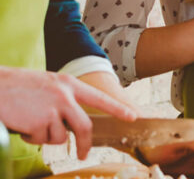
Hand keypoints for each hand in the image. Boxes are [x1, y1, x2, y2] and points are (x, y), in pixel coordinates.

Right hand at [0, 67, 136, 159]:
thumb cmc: (18, 86)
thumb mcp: (47, 85)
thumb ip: (63, 99)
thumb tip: (73, 122)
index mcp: (68, 84)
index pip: (99, 98)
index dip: (116, 108)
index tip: (132, 116)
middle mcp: (64, 95)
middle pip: (84, 126)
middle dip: (85, 144)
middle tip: (84, 154)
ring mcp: (52, 109)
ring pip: (59, 137)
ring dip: (45, 136)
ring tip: (31, 122)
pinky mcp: (38, 123)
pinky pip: (40, 140)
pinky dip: (31, 138)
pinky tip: (22, 124)